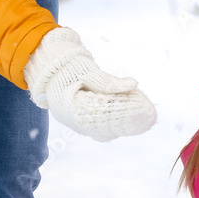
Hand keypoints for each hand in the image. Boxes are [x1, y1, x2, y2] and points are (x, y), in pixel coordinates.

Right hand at [25, 27, 156, 141]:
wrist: (50, 68)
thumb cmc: (69, 66)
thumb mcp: (88, 69)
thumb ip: (109, 81)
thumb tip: (133, 84)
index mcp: (71, 107)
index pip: (101, 116)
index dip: (123, 114)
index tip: (141, 109)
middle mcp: (72, 120)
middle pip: (104, 128)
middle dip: (126, 123)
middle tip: (147, 116)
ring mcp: (75, 124)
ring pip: (102, 131)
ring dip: (122, 126)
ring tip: (143, 119)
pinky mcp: (79, 122)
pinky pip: (98, 128)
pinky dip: (114, 124)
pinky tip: (131, 120)